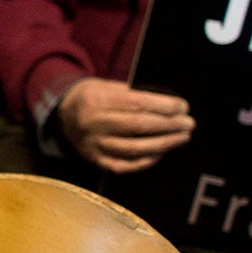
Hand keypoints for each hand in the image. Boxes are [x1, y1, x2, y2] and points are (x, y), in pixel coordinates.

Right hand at [55, 76, 193, 172]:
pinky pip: (124, 166)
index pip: (137, 103)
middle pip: (138, 126)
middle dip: (168, 125)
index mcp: (97, 99)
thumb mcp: (107, 86)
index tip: (183, 106)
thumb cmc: (92, 96)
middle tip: (188, 123)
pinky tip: (161, 153)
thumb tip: (168, 106)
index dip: (163, 106)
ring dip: (163, 144)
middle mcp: (94, 123)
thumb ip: (132, 94)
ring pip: (134, 148)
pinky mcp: (95, 160)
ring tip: (182, 138)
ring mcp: (94, 145)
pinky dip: (145, 161)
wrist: (62, 114)